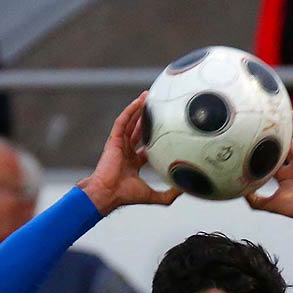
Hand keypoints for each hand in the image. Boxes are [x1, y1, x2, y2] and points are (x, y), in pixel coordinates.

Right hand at [77, 93, 181, 214]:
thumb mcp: (153, 196)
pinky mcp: (113, 140)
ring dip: (138, 109)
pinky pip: (122, 121)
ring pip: (130, 122)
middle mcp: (125, 152)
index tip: (164, 130)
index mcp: (133, 163)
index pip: (145, 147)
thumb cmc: (125, 196)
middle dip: (145, 118)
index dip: (153, 138)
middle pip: (137, 131)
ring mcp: (119, 145)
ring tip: (147, 96)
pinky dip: (129, 111)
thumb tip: (184, 190)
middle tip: (156, 106)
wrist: (108, 193)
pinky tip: (138, 102)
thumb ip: (168, 195)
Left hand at [245, 112, 292, 225]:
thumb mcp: (270, 204)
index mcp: (286, 174)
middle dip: (284, 131)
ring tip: (290, 113)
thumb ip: (255, 200)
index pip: (276, 156)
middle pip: (290, 143)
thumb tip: (240, 192)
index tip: (259, 135)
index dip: (269, 146)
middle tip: (275, 118)